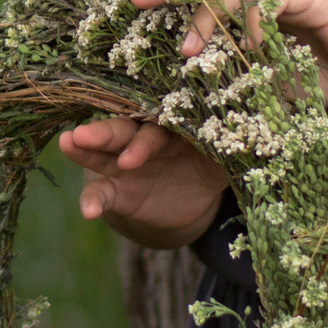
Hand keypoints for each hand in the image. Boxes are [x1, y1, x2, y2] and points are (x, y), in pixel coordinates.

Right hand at [56, 116, 229, 248]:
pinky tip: (88, 213)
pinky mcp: (118, 191)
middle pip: (125, 129)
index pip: (159, 114)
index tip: (146, 120)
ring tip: (69, 143)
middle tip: (87, 131)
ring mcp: (126, 164)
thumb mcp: (222, 157)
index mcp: (171, 124)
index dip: (153, 116)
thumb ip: (232, 144)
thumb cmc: (208, 166)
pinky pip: (102, 194)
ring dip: (87, 149)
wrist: (191, 200)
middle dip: (107, 131)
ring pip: (105, 153)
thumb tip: (258, 135)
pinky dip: (93, 201)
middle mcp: (144, 138)